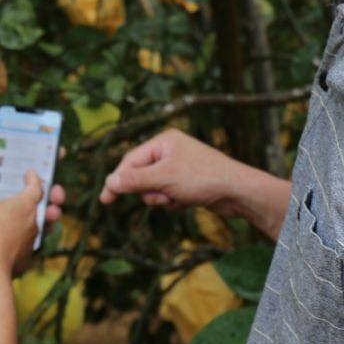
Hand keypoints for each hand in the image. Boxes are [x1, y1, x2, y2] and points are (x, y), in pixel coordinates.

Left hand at [0, 130, 65, 254]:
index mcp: (0, 178)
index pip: (24, 164)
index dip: (42, 156)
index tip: (55, 149)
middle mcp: (11, 194)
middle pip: (40, 187)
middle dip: (53, 185)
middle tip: (56, 187)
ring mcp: (14, 214)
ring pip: (41, 207)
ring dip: (53, 205)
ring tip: (54, 207)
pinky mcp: (16, 232)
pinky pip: (36, 229)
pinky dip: (46, 225)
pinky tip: (48, 223)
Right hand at [0, 171, 45, 272]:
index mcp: (25, 205)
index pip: (36, 187)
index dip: (33, 178)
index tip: (30, 173)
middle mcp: (33, 224)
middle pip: (37, 208)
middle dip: (31, 200)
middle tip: (25, 195)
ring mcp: (29, 244)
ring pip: (30, 228)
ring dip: (21, 222)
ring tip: (10, 218)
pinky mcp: (23, 260)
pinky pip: (21, 246)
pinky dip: (14, 241)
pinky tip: (3, 241)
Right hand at [99, 129, 243, 212]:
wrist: (238, 192)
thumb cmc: (203, 178)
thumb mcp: (164, 179)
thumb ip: (135, 180)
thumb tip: (109, 181)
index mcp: (164, 141)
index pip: (131, 160)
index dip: (117, 180)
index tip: (105, 199)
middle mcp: (170, 151)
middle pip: (141, 176)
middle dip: (150, 191)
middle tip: (161, 197)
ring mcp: (179, 167)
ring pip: (153, 189)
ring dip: (162, 199)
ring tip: (179, 198)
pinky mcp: (186, 183)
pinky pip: (167, 195)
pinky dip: (174, 202)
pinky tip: (188, 202)